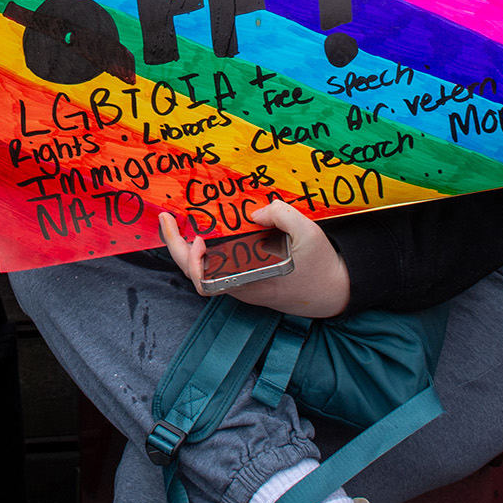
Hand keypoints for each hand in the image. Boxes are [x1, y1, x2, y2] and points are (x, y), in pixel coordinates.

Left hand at [156, 199, 351, 317]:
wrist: (335, 291)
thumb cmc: (320, 265)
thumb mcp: (309, 233)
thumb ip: (282, 216)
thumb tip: (255, 212)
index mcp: (249, 280)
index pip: (204, 280)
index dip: (191, 260)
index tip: (196, 237)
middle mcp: (240, 287)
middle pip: (196, 275)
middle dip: (176, 247)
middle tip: (168, 220)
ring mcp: (242, 287)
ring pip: (205, 272)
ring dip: (190, 250)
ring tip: (182, 224)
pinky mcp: (248, 284)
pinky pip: (218, 269)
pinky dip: (206, 252)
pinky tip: (207, 233)